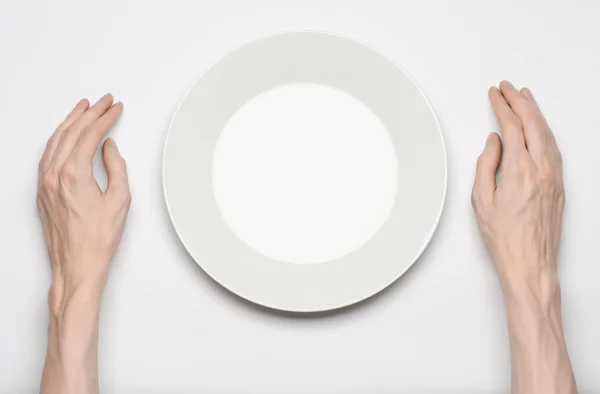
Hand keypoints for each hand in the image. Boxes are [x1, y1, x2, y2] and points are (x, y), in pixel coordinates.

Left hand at [37, 94, 129, 304]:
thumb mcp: (119, 201)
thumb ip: (116, 168)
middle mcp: (54, 175)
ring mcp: (44, 183)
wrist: (76, 265)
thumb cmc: (98, 239)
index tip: (114, 108)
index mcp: (73, 175)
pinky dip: (58, 139)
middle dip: (89, 113)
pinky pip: (47, 154)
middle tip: (103, 102)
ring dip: (70, 122)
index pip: (89, 135)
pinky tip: (65, 135)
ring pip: (55, 141)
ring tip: (82, 109)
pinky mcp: (42, 191)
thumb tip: (108, 148)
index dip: (104, 118)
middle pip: (71, 133)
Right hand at [472, 81, 563, 287]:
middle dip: (520, 100)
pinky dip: (545, 130)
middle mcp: (542, 167)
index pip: (512, 125)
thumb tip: (494, 142)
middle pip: (533, 122)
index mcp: (520, 168)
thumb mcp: (481, 199)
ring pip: (547, 132)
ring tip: (525, 98)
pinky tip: (539, 127)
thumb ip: (486, 164)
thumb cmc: (504, 237)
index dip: (502, 106)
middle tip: (508, 88)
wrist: (530, 262)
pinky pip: (554, 147)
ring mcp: (555, 175)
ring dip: (535, 112)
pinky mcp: (560, 184)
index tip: (495, 94)